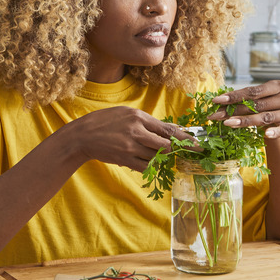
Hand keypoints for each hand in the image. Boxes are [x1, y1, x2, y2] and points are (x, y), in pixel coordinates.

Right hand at [66, 106, 193, 171]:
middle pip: (166, 144)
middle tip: (182, 152)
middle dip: (176, 150)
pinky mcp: (125, 159)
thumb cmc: (105, 122)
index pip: (168, 129)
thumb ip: (145, 121)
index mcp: (138, 117)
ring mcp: (131, 147)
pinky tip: (149, 163)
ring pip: (156, 157)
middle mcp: (136, 131)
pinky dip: (151, 166)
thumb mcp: (126, 113)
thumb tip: (167, 130)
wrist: (83, 136)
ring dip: (161, 158)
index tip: (197, 143)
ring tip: (159, 156)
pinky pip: (145, 166)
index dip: (184, 138)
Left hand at [208, 80, 279, 138]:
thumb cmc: (265, 108)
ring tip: (228, 123)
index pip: (253, 91)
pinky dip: (274, 132)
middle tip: (216, 115)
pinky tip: (266, 134)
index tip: (216, 101)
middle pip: (256, 104)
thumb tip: (217, 102)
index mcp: (277, 86)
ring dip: (245, 121)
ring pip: (265, 117)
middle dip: (234, 110)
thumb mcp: (256, 101)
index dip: (233, 96)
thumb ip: (242, 100)